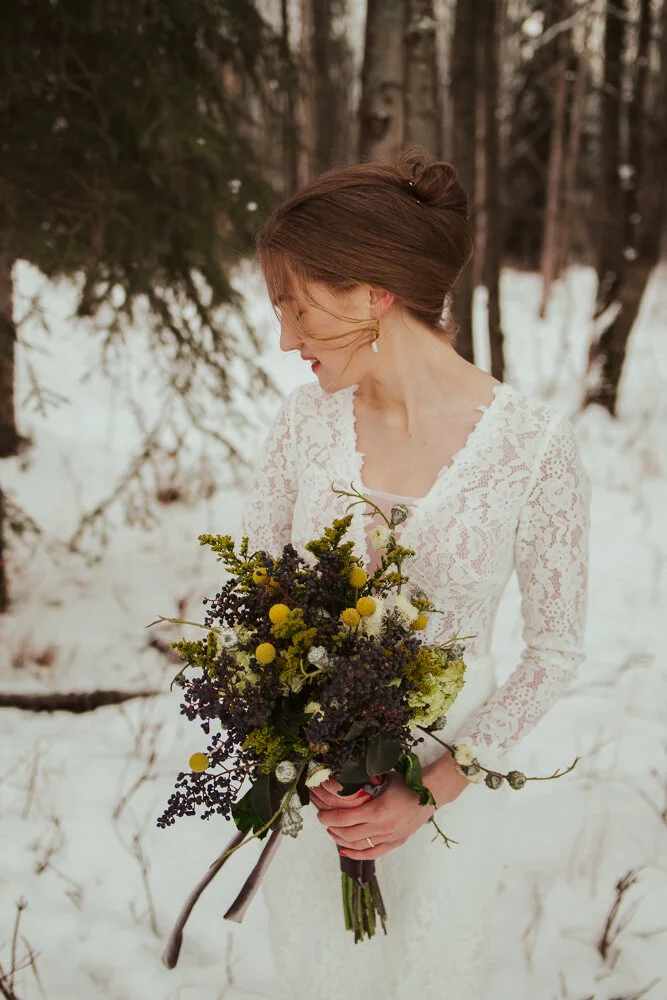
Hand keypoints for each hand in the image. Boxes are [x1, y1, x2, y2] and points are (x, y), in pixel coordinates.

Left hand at [312, 756, 468, 860]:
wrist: (430, 793)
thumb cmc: (405, 782)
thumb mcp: (382, 778)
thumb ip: (364, 784)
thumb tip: (340, 782)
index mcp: (377, 810)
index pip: (344, 819)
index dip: (328, 818)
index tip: (320, 814)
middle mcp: (382, 827)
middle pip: (348, 834)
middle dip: (331, 828)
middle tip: (323, 821)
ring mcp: (389, 837)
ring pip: (358, 846)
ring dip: (341, 840)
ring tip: (332, 832)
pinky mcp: (395, 843)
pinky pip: (372, 853)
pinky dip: (356, 854)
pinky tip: (344, 850)